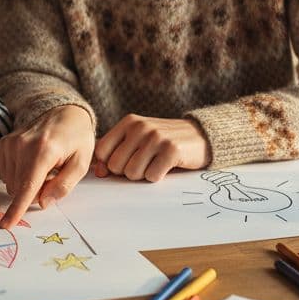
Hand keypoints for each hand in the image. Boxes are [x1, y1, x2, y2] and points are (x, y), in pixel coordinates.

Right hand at [0, 105, 94, 227]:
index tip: (5, 224)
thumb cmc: (76, 139)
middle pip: (19, 189)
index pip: (28, 187)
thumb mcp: (81, 163)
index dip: (17, 209)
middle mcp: (23, 146)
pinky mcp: (4, 143)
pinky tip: (33, 162)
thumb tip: (42, 203)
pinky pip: (7, 174)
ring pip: (11, 183)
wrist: (64, 113)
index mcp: (44, 151)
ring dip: (27, 183)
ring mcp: (11, 143)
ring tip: (44, 167)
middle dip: (35, 192)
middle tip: (52, 177)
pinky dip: (20, 174)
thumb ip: (63, 186)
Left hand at [93, 115, 211, 182]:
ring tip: (155, 163)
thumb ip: (115, 152)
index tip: (126, 162)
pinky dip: (158, 176)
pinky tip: (167, 166)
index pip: (102, 152)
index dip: (110, 164)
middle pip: (116, 166)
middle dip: (128, 171)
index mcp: (129, 122)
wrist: (200, 136)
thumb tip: (98, 172)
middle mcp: (141, 127)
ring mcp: (156, 137)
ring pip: (132, 173)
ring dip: (144, 175)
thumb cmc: (163, 142)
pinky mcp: (172, 150)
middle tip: (145, 162)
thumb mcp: (138, 139)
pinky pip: (152, 177)